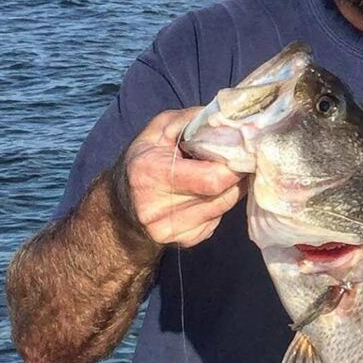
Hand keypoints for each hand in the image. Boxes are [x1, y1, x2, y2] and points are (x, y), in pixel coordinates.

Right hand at [120, 108, 247, 248]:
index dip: (234, 165)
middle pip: (223, 194)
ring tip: (222, 175)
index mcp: (150, 173)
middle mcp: (155, 207)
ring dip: (231, 190)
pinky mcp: (182, 242)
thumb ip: (192, 120)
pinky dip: (219, 206)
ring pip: (224, 208)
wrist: (121, 205)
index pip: (213, 178)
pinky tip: (207, 195)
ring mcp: (169, 229)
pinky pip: (217, 222)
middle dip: (236, 177)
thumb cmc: (145, 159)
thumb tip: (230, 121)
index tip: (242, 152)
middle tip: (239, 162)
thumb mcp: (160, 129)